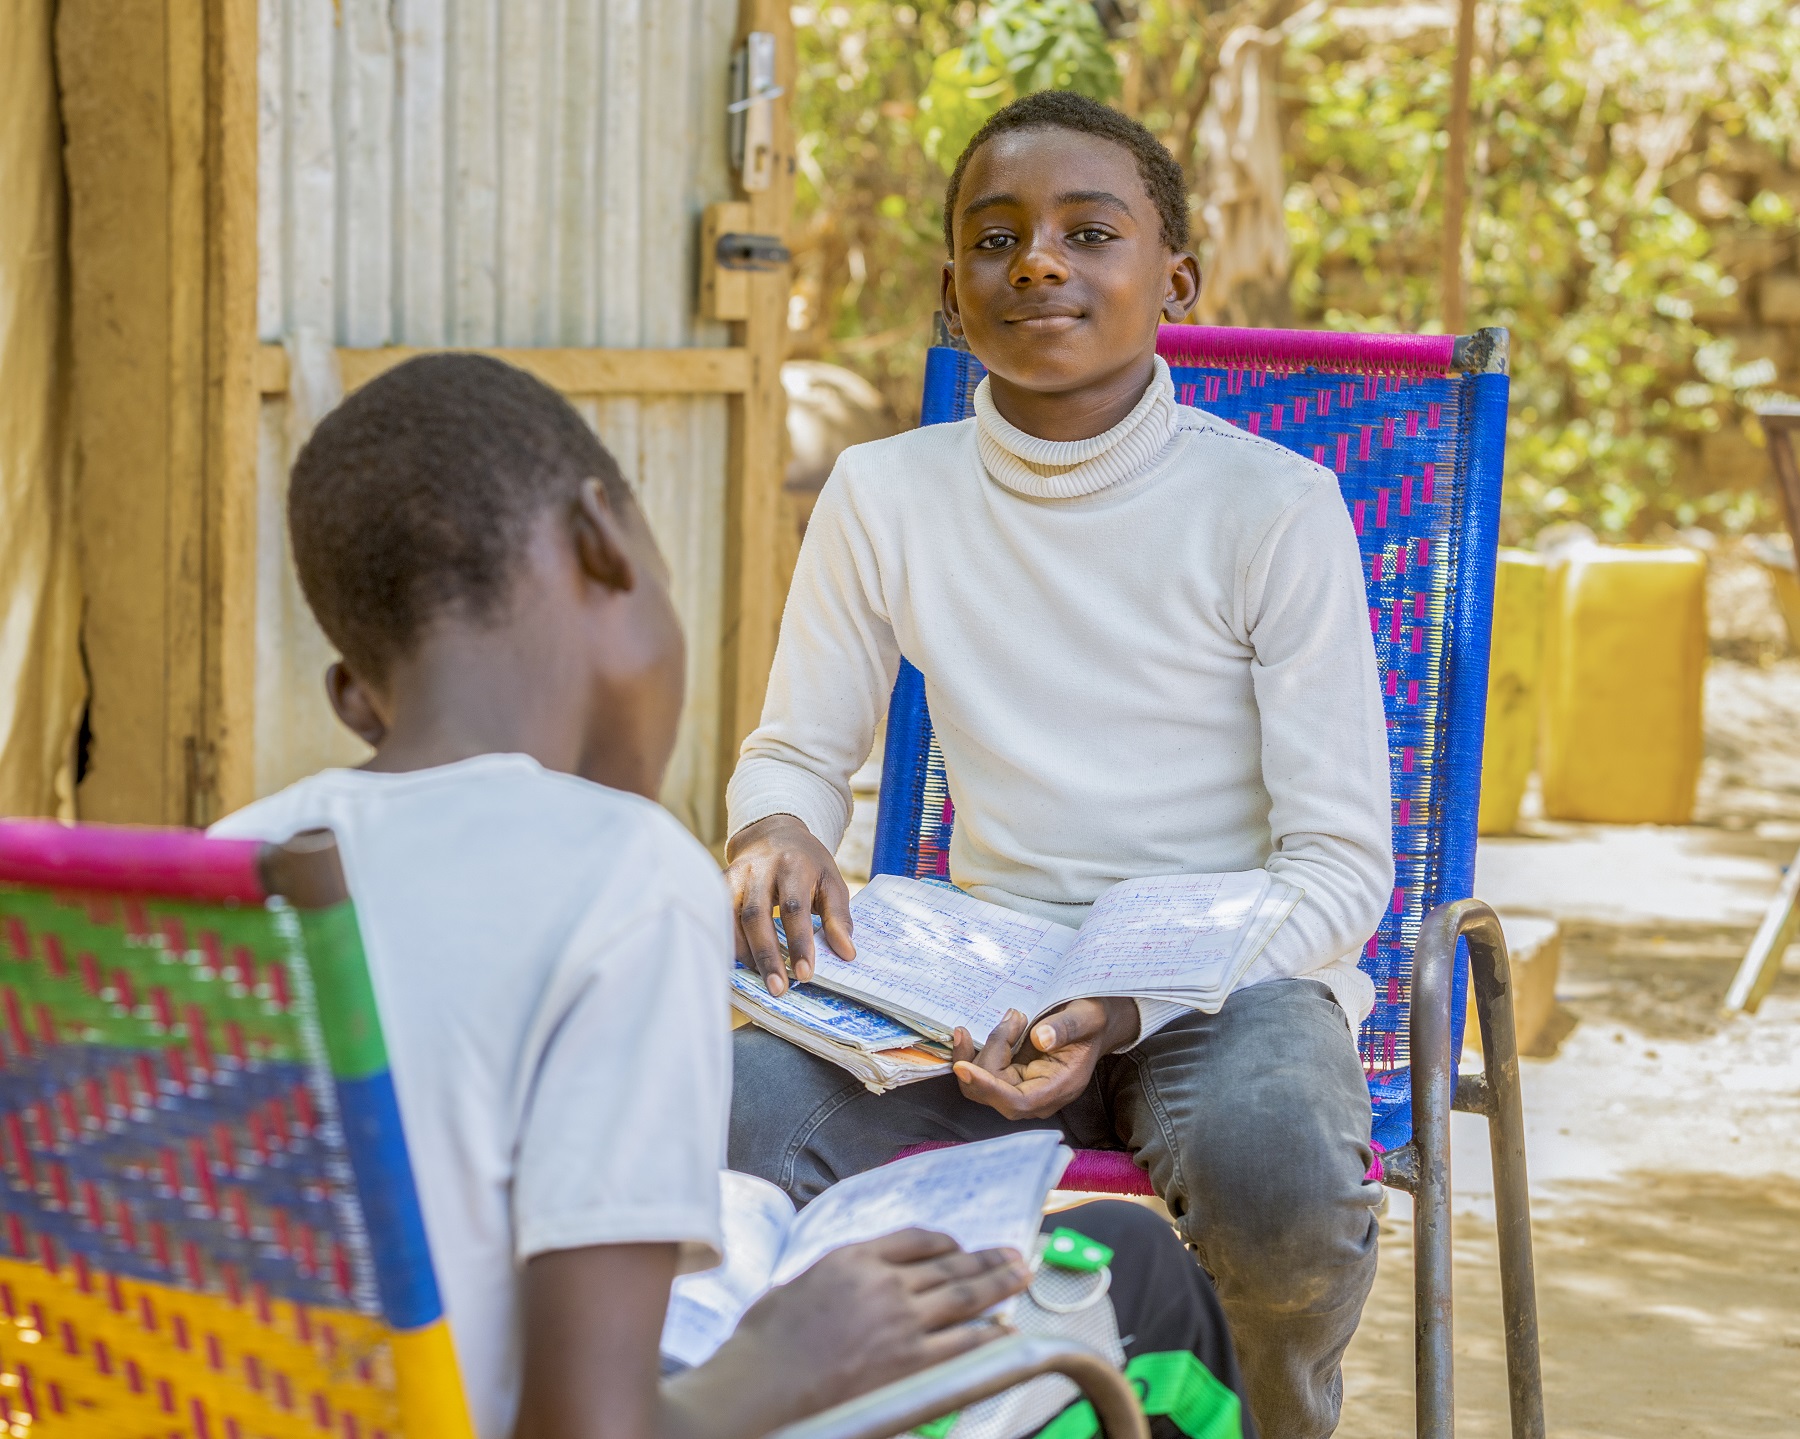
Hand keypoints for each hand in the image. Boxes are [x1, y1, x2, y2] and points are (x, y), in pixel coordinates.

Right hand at [691, 1230, 1030, 1431]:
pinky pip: (964, 1344)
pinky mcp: (912, 1365)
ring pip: (965, 1297)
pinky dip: (989, 1335)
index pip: (915, 1239)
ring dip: (999, 1285)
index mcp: (854, 1258)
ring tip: (1021, 1277)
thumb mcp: (799, 1282)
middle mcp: (884, 1283)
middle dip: (987, 1259)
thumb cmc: (766, 1343)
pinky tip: (1005, 1330)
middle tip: (1014, 1254)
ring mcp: (902, 1324)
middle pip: (950, 1264)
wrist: (760, 1386)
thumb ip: (839, 1273)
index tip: (960, 1246)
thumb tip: (860, 1277)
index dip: (945, 1242)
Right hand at [724, 814, 854, 994]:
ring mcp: (736, 875)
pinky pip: (717, 915)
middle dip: (767, 955)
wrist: (775, 833)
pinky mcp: (721, 882)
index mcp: (793, 866)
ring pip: (731, 916)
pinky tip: (739, 963)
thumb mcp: (832, 882)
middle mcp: (760, 869)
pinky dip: (726, 941)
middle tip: (778, 988)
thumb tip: (847, 954)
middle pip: (757, 915)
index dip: (799, 942)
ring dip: (745, 953)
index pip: (794, 907)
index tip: (805, 974)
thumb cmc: (808, 865)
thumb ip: (838, 917)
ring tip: (762, 980)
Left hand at [950, 998, 1140, 1120]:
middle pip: (993, 1091)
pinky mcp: (1011, 1077)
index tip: (963, 1067)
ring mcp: (1022, 1088)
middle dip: (990, 1052)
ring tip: (1009, 1019)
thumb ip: (1066, 1028)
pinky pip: (982, 1074)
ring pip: (981, 1083)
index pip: (1016, 1102)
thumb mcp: (1086, 1016)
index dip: (988, 1087)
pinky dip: (974, 1052)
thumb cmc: (1092, 1020)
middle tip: (1013, 1018)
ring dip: (980, 1050)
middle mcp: (1037, 1095)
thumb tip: (1040, 1038)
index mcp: (1059, 1087)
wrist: (1095, 1022)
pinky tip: (976, 1033)